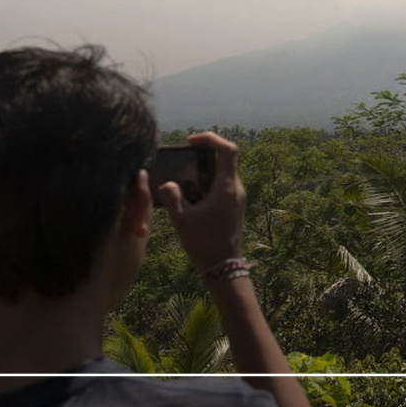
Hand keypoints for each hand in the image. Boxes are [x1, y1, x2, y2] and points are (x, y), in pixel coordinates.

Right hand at [158, 132, 245, 272]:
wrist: (223, 267)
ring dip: (205, 171)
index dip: (211, 139)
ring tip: (183, 178)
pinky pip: (223, 186)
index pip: (228, 149)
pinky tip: (191, 195)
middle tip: (183, 158)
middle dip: (204, 154)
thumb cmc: (204, 243)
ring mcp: (238, 198)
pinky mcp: (235, 207)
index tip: (191, 141)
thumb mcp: (181, 219)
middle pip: (225, 159)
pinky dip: (208, 183)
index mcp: (227, 187)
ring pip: (224, 173)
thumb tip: (167, 184)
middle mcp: (237, 189)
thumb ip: (172, 197)